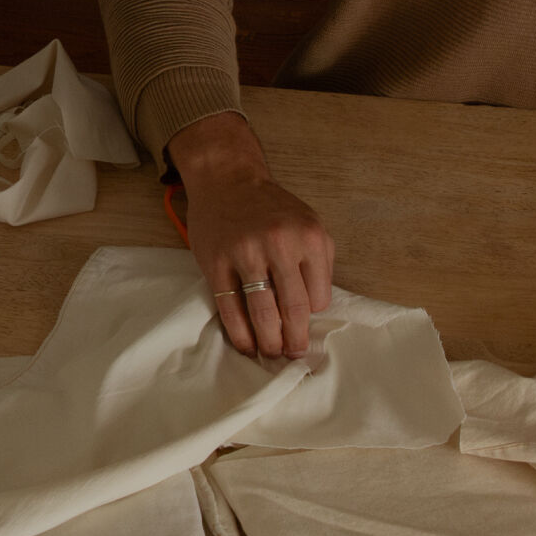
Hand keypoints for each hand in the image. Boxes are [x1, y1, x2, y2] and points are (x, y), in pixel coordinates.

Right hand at [166, 112, 333, 359]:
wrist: (227, 179)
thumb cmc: (271, 207)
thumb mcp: (309, 223)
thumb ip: (317, 262)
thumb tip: (315, 310)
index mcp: (310, 238)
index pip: (319, 297)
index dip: (312, 315)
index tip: (303, 321)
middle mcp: (281, 244)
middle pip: (293, 309)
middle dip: (295, 341)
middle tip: (293, 355)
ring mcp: (246, 254)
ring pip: (263, 313)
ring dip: (269, 342)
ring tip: (271, 353)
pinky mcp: (216, 263)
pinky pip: (230, 308)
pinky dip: (240, 333)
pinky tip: (246, 345)